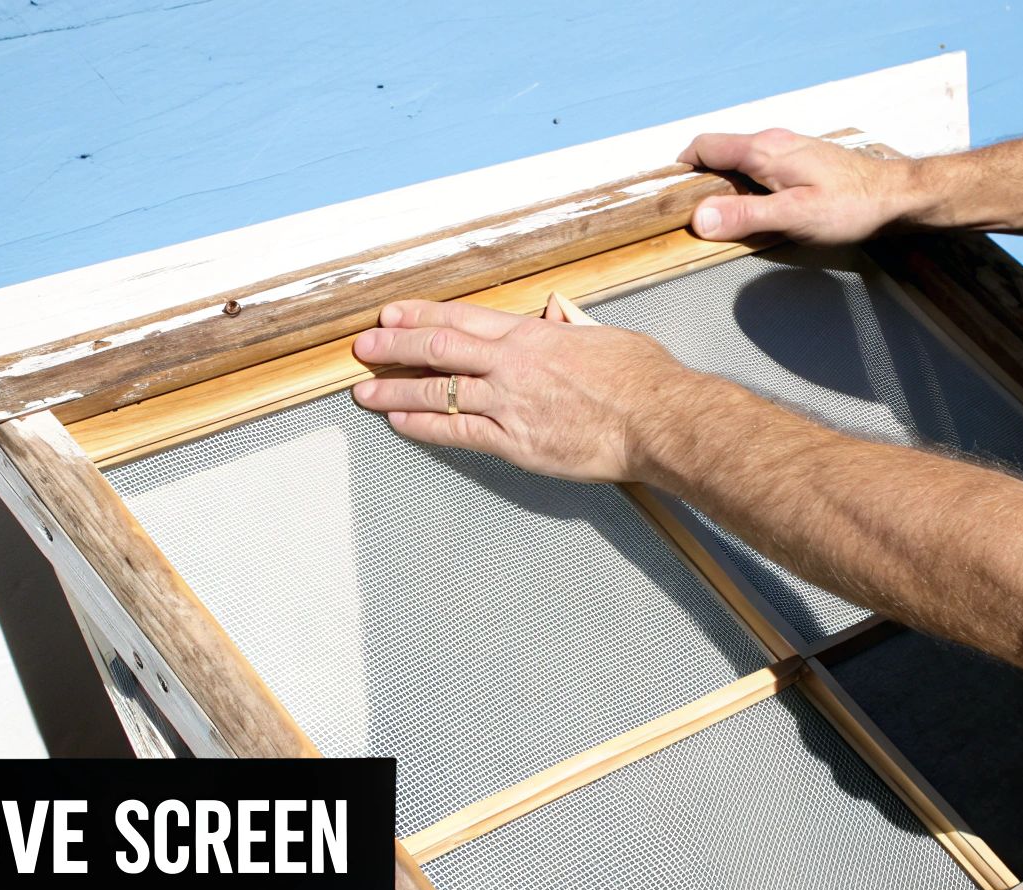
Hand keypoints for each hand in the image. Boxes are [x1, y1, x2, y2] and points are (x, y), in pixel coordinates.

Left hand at [350, 299, 705, 483]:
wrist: (658, 419)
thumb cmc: (642, 379)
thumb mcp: (604, 335)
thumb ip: (572, 326)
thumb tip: (558, 315)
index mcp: (533, 334)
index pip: (462, 319)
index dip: (421, 316)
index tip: (393, 315)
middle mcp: (513, 364)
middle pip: (439, 348)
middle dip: (395, 346)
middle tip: (364, 346)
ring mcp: (510, 403)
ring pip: (438, 391)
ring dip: (397, 389)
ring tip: (366, 390)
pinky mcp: (516, 442)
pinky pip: (458, 432)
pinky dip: (424, 426)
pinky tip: (400, 423)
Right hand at [677, 128, 914, 244]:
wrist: (895, 197)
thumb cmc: (851, 206)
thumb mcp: (793, 217)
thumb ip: (745, 217)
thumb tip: (699, 219)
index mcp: (763, 150)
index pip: (704, 147)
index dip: (681, 170)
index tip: (670, 198)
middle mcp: (771, 142)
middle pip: (718, 154)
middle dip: (701, 183)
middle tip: (695, 218)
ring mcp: (786, 149)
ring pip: (739, 162)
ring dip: (725, 187)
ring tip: (724, 221)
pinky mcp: (799, 161)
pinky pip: (758, 169)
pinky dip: (746, 187)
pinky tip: (758, 212)